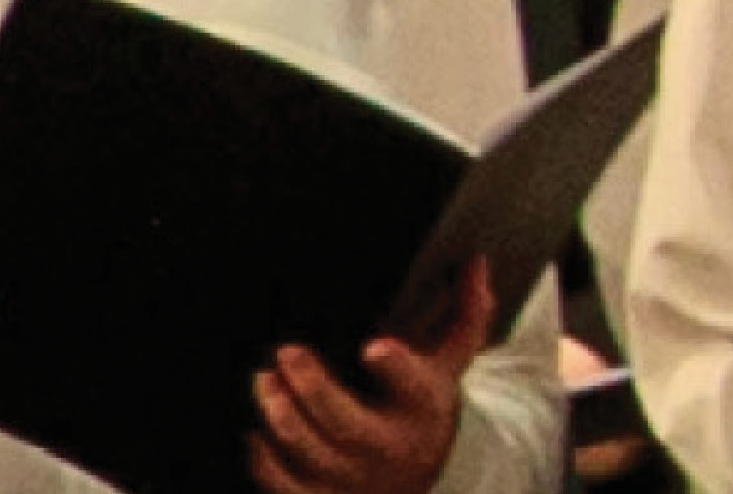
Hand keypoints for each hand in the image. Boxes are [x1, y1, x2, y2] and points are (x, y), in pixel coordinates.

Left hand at [248, 261, 495, 493]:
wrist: (425, 473)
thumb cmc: (425, 404)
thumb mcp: (450, 361)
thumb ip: (465, 313)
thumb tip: (475, 262)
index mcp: (422, 407)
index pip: (415, 387)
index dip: (396, 367)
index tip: (374, 347)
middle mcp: (390, 447)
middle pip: (346, 423)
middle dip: (313, 389)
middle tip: (286, 354)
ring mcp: (354, 477)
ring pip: (311, 453)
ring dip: (283, 417)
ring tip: (264, 382)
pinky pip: (288, 487)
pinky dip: (266, 463)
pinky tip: (256, 434)